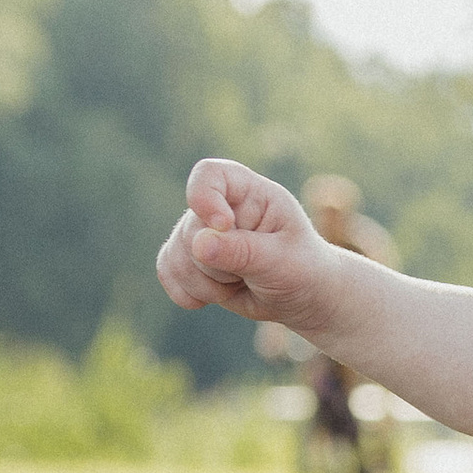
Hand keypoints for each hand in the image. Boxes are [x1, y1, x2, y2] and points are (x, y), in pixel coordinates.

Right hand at [155, 157, 346, 335]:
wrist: (305, 297)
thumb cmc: (303, 270)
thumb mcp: (282, 262)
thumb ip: (243, 252)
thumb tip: (199, 245)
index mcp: (250, 192)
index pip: (210, 175)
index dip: (205, 199)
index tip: (224, 226)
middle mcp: (220, 206)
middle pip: (190, 229)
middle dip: (217, 265)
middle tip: (255, 274)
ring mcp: (201, 232)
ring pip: (175, 254)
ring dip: (206, 283)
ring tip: (241, 284)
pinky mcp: (189, 258)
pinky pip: (167, 270)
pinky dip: (188, 291)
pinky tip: (216, 296)